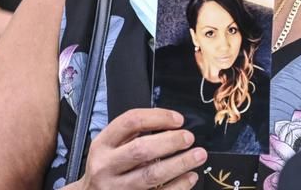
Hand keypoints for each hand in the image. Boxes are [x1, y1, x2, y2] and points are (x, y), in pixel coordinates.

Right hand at [74, 108, 205, 188]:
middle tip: (189, 137)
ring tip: (199, 155)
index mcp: (102, 145)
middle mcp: (106, 167)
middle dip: (170, 142)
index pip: (130, 122)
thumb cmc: (107, 166)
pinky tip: (190, 177)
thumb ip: (133, 133)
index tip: (178, 119)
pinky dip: (178, 186)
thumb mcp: (110, 145)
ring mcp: (117, 188)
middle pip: (141, 150)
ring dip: (180, 164)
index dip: (158, 117)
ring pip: (151, 175)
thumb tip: (170, 124)